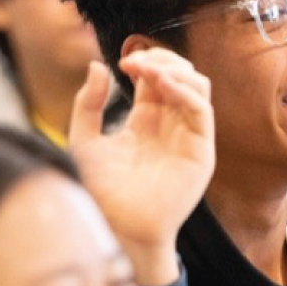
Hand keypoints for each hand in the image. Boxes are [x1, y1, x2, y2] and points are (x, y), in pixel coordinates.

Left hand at [69, 50, 213, 284]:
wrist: (117, 226)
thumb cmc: (101, 191)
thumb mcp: (84, 140)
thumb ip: (88, 104)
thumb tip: (97, 65)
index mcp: (146, 121)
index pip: (157, 77)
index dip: (145, 61)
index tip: (122, 62)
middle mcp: (170, 126)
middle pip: (181, 75)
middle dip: (161, 59)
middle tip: (135, 62)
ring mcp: (188, 137)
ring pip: (198, 86)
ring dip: (175, 70)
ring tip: (149, 70)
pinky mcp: (200, 151)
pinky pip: (202, 110)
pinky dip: (185, 91)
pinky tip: (162, 86)